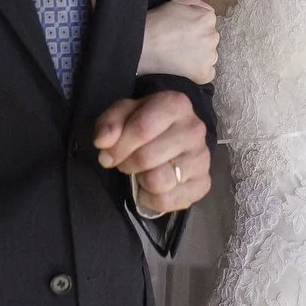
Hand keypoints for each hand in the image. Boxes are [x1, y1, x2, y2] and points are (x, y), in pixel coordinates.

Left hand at [94, 91, 210, 214]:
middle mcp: (194, 129)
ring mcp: (202, 158)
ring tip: (142, 171)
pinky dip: (152, 199)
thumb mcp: (124, 113)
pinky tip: (152, 186)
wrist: (174, 135)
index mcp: (176, 105)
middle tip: (127, 162)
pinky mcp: (203, 184)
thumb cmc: (146, 122)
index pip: (142, 129)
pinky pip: (167, 201)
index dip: (119, 146)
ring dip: (142, 181)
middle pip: (147, 158)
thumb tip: (102, 142)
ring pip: (158, 182)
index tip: (108, 154)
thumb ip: (109, 123)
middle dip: (128, 164)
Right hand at [137, 0, 218, 83]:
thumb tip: (207, 12)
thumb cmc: (155, 22)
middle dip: (198, 41)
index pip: (208, 23)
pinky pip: (207, 73)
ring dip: (199, 56)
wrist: (142, 46)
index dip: (193, 27)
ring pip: (209, 56)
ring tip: (179, 57)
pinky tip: (183, 68)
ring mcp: (209, 56)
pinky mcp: (204, 74)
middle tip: (178, 44)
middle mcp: (213, 36)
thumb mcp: (175, 3)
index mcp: (208, 18)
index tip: (180, 32)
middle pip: (209, 39)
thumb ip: (195, 4)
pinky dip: (198, 72)